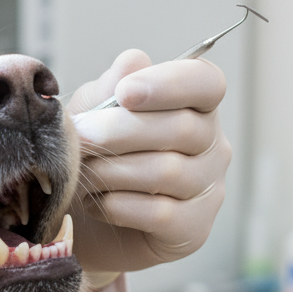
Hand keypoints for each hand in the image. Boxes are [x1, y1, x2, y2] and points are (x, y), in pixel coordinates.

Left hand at [66, 49, 230, 273]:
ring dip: (112, 171)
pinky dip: (117, 205)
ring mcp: (208, 189)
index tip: (125, 93)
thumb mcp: (90, 114)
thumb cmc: (94, 158)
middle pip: (183, 128)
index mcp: (193, 105)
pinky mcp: (193, 229)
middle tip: (80, 137)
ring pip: (167, 171)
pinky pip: (159, 213)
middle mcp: (212, 145)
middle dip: (120, 131)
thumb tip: (134, 62)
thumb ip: (109, 88)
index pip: (205, 83)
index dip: (169, 84)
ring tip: (82, 172)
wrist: (82, 222)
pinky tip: (96, 202)